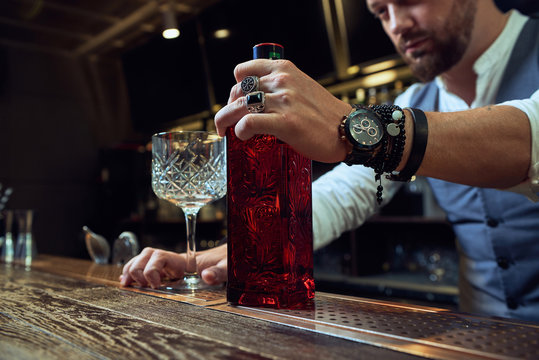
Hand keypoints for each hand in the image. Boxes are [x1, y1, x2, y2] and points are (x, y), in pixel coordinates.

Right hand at [119, 244, 226, 288]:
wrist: (227, 258)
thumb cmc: (225, 262)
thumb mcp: (226, 267)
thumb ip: (218, 272)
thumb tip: (207, 276)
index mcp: (184, 260)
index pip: (160, 256)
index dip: (152, 269)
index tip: (156, 285)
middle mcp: (173, 260)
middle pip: (147, 255)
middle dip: (138, 269)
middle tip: (143, 286)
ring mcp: (169, 265)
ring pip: (143, 258)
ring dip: (132, 269)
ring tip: (126, 284)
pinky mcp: (168, 271)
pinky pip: (145, 266)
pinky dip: (134, 272)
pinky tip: (127, 281)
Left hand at [214, 59, 352, 162]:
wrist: (349, 129)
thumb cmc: (325, 114)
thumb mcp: (302, 88)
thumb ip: (281, 88)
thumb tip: (257, 101)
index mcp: (284, 69)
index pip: (243, 71)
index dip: (235, 88)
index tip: (235, 102)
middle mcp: (282, 81)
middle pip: (237, 91)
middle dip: (227, 108)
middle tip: (229, 122)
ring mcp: (283, 101)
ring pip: (237, 107)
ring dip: (225, 120)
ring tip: (226, 132)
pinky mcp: (285, 122)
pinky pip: (248, 123)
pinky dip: (239, 131)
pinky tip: (243, 137)